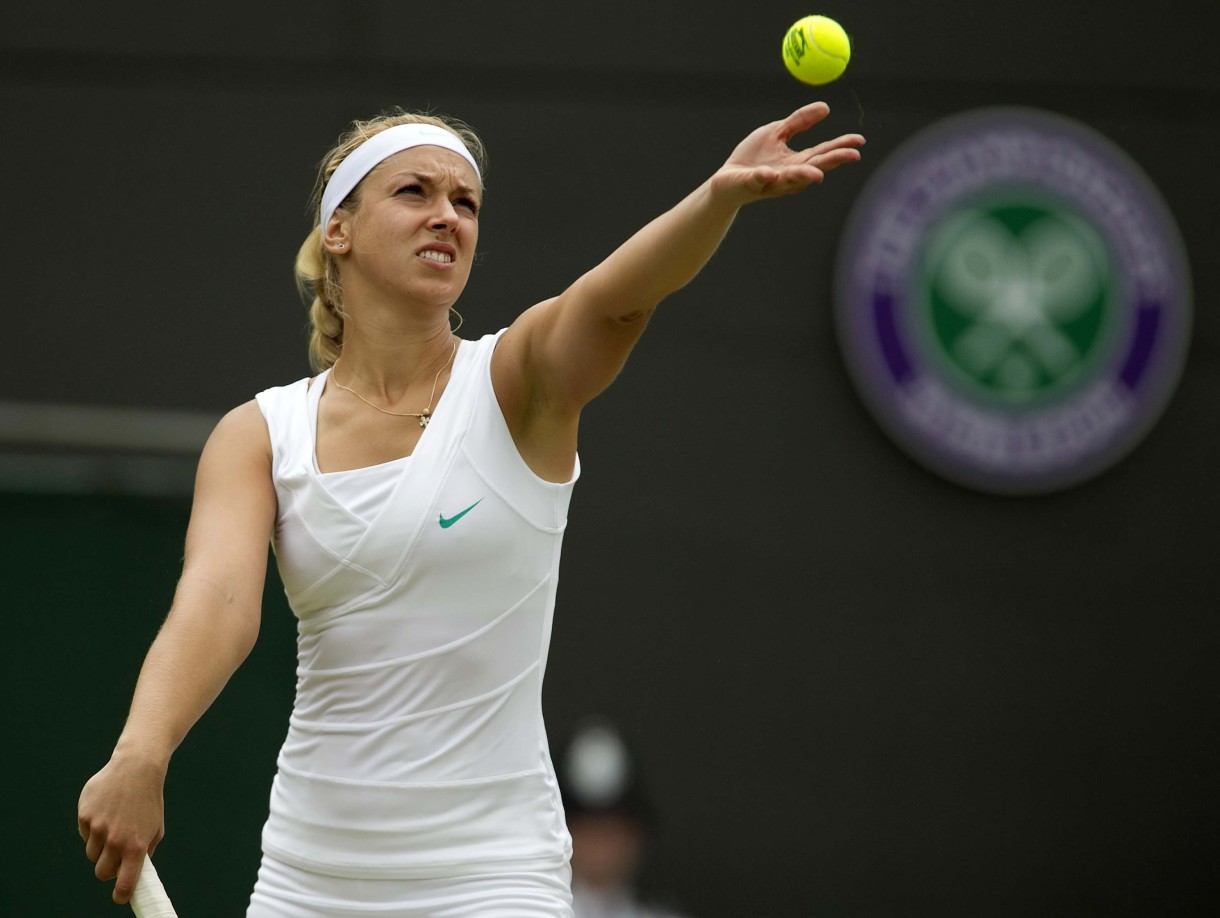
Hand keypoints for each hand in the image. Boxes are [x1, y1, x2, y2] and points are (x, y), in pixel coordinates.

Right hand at [78, 752, 166, 903]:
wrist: (137, 768)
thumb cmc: (149, 801)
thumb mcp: (155, 828)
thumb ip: (144, 852)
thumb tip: (133, 873)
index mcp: (135, 845)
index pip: (124, 882)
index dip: (121, 894)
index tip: (120, 897)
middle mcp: (115, 840)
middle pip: (102, 872)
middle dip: (107, 870)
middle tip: (115, 858)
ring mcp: (97, 828)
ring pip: (92, 854)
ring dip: (100, 847)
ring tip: (114, 826)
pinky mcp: (84, 816)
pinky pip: (84, 834)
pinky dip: (92, 829)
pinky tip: (106, 811)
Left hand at [711, 102, 864, 206]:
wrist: (726, 180)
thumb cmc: (753, 158)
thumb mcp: (777, 133)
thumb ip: (799, 122)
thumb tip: (826, 107)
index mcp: (797, 161)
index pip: (823, 153)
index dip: (842, 146)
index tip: (860, 141)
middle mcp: (790, 175)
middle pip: (816, 167)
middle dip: (834, 161)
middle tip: (853, 156)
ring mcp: (772, 182)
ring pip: (792, 179)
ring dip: (805, 175)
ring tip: (818, 174)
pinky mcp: (752, 184)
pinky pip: (760, 180)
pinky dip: (766, 177)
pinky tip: (771, 174)